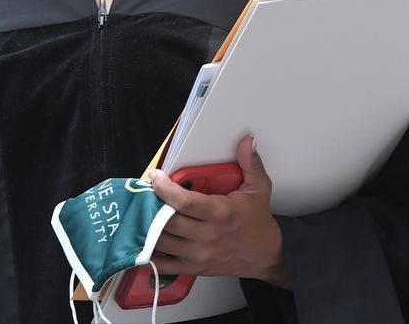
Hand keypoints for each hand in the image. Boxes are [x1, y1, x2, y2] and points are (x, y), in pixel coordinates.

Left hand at [148, 135, 290, 288]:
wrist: (265, 256)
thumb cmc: (258, 222)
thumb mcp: (259, 189)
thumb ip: (250, 163)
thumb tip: (246, 142)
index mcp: (221, 214)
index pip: (185, 202)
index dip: (164, 188)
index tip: (155, 177)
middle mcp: (207, 236)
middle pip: (168, 221)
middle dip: (152, 206)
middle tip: (146, 193)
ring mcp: (199, 254)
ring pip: (162, 241)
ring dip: (148, 227)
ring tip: (144, 211)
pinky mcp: (194, 267)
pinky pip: (165, 264)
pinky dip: (151, 253)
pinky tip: (146, 240)